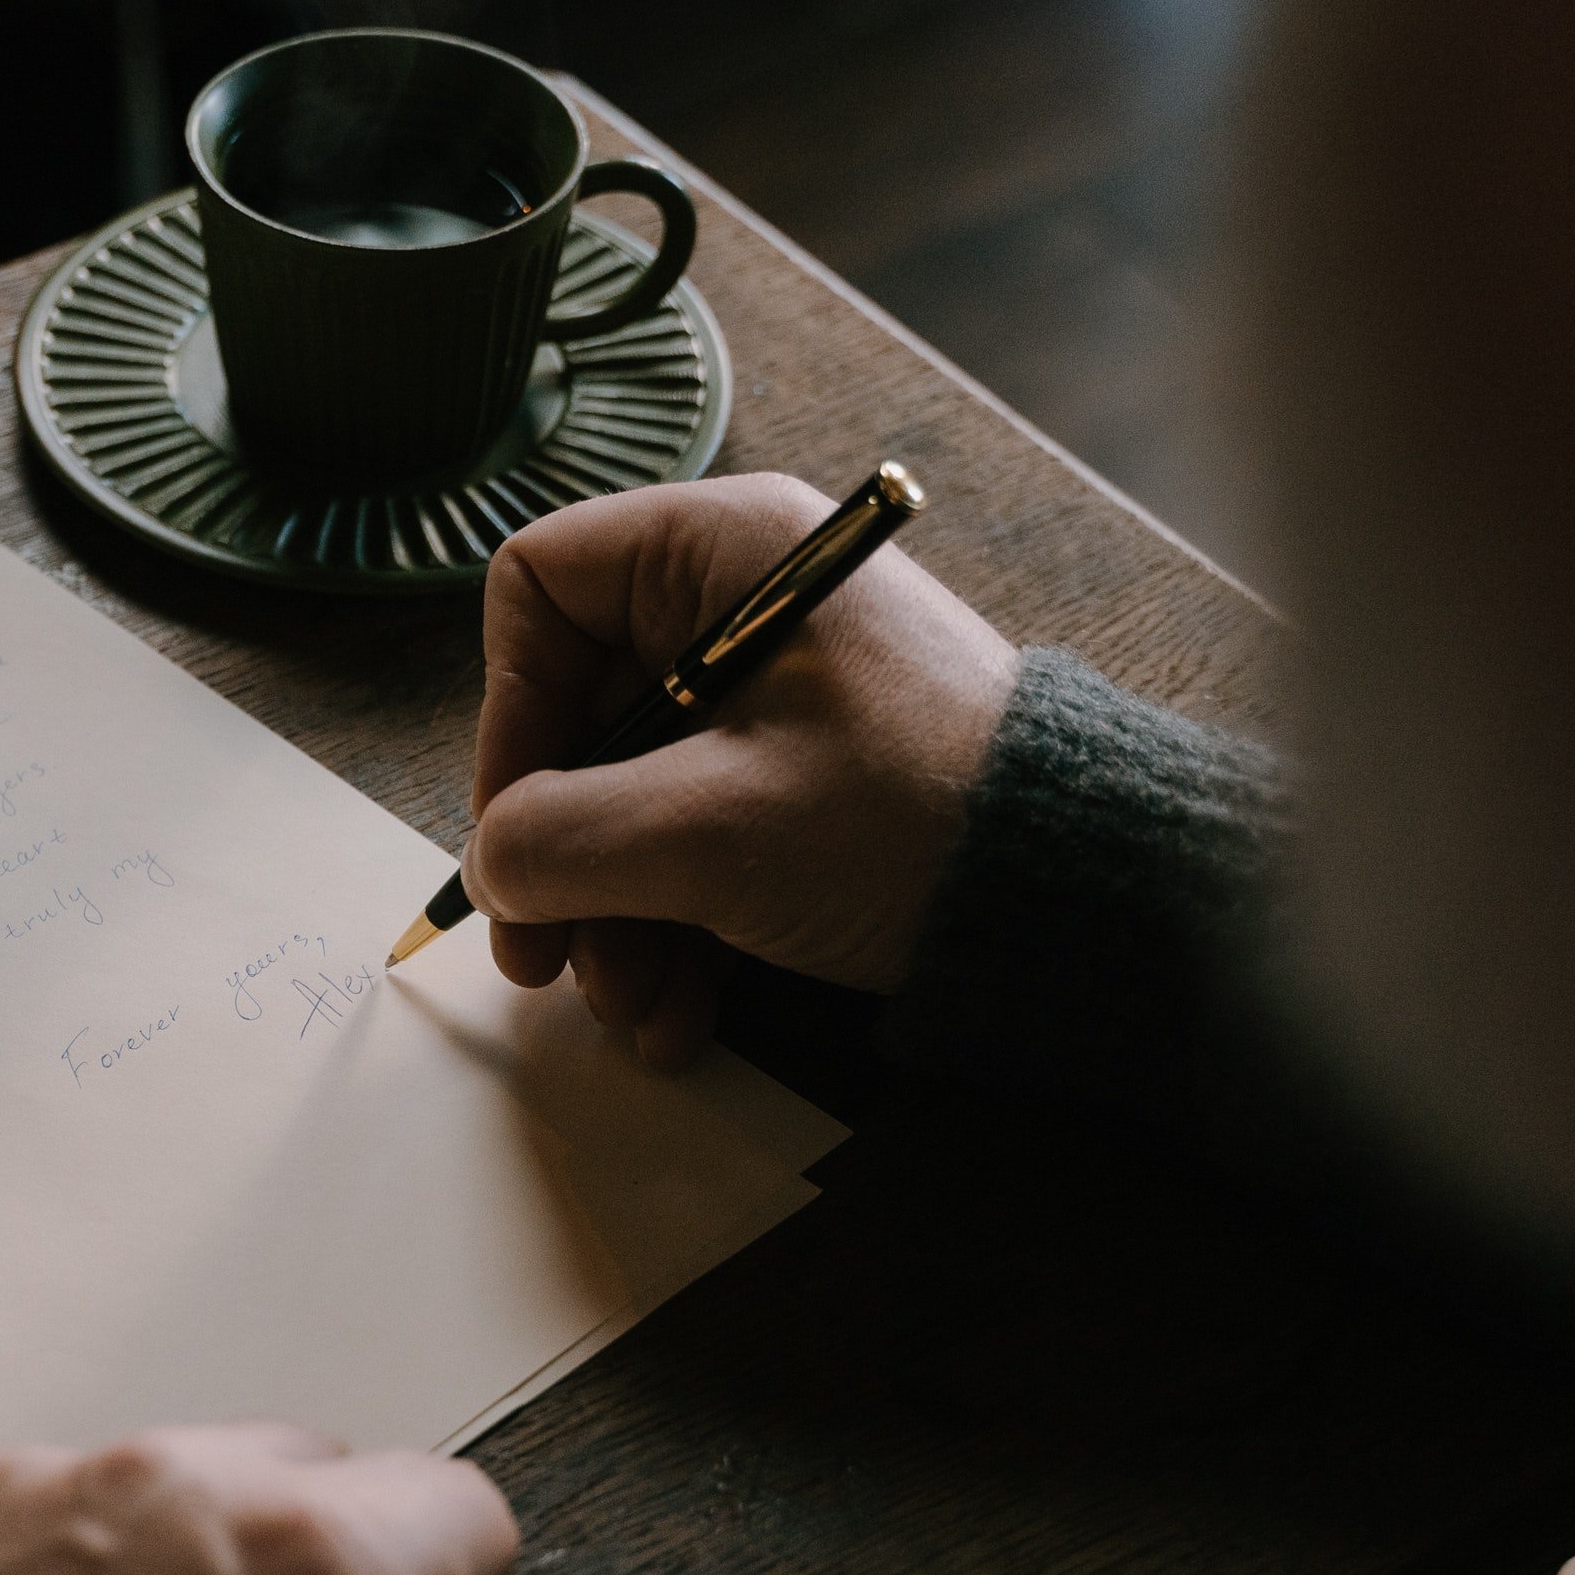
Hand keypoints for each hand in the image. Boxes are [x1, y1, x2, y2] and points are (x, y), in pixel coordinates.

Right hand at [463, 474, 1021, 1065]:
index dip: (507, 713)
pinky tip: (681, 1019)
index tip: (519, 829)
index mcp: (719, 555)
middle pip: (577, 718)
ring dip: (613, 918)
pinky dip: (676, 930)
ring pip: (631, 798)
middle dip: (559, 858)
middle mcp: (739, 607)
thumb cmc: (907, 820)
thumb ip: (561, 840)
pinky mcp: (805, 781)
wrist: (1082, 897)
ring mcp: (775, 699)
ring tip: (632, 1009)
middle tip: (543, 962)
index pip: (542, 590)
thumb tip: (492, 867)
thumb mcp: (706, 832)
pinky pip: (696, 839)